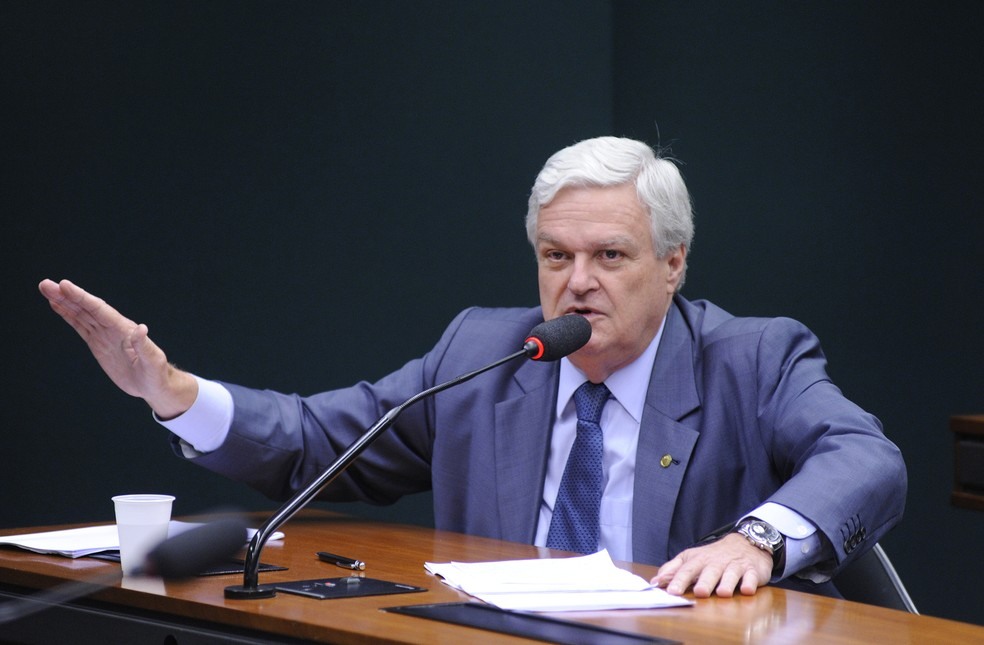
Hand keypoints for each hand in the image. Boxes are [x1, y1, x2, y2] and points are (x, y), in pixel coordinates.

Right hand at [38, 279, 196, 417]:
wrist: (154, 385)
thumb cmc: (157, 374)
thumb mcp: (153, 362)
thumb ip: (145, 347)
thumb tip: (141, 329)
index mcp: (124, 329)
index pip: (100, 309)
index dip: (82, 297)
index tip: (64, 285)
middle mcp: (113, 328)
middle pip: (86, 308)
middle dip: (66, 296)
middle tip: (45, 283)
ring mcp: (104, 335)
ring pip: (81, 314)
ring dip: (63, 302)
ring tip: (46, 289)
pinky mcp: (98, 344)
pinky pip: (80, 326)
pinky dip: (68, 316)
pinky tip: (57, 306)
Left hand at [651, 533, 772, 597]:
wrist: (745, 543)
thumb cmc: (714, 556)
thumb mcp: (691, 558)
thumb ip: (673, 570)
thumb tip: (655, 581)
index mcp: (699, 560)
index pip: (687, 570)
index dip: (679, 580)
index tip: (671, 592)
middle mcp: (716, 563)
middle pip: (709, 572)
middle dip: (705, 582)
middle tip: (699, 592)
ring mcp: (735, 566)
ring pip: (731, 574)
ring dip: (727, 583)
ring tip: (722, 593)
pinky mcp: (752, 571)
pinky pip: (751, 577)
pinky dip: (750, 583)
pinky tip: (747, 590)